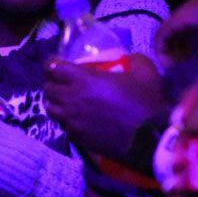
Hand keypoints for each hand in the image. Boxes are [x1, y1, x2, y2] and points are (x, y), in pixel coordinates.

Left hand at [44, 54, 166, 159]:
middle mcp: (71, 99)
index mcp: (83, 80)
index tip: (57, 62)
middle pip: (47, 88)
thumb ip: (134, 59)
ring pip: (50, 108)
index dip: (51, 63)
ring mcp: (72, 120)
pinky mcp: (77, 136)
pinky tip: (77, 118)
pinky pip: (63, 125)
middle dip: (52, 82)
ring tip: (66, 100)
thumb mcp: (145, 72)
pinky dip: (66, 119)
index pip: (51, 68)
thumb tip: (129, 57)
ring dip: (56, 102)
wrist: (150, 139)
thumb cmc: (145, 102)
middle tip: (63, 82)